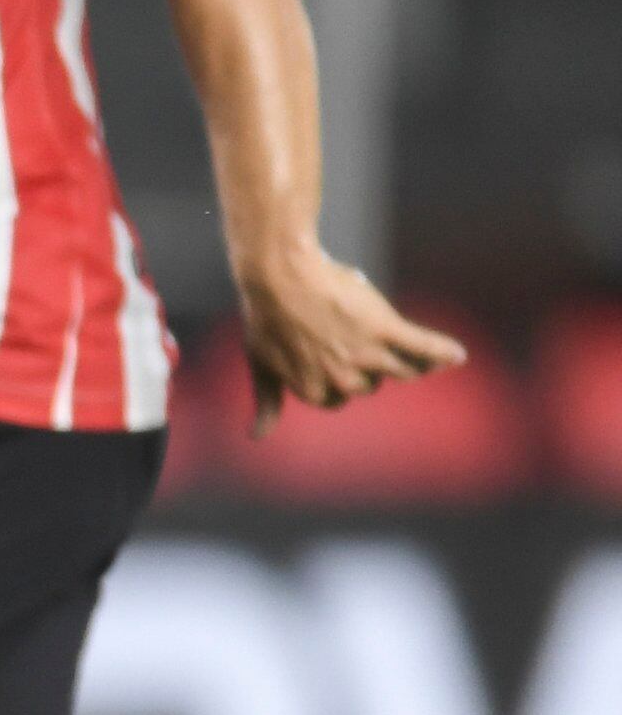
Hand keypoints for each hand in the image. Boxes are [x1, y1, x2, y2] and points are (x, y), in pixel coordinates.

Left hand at [232, 238, 464, 431]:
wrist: (279, 277)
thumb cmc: (266, 319)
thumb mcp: (261, 366)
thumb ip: (267, 403)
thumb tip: (256, 437)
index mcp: (314, 392)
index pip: (339, 399)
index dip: (336, 379)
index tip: (331, 357)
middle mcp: (344, 379)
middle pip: (370, 384)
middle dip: (366, 367)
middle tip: (354, 340)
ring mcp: (366, 354)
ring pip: (401, 370)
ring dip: (415, 366)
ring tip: (428, 361)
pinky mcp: (385, 328)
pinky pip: (421, 346)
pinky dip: (441, 351)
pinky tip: (458, 355)